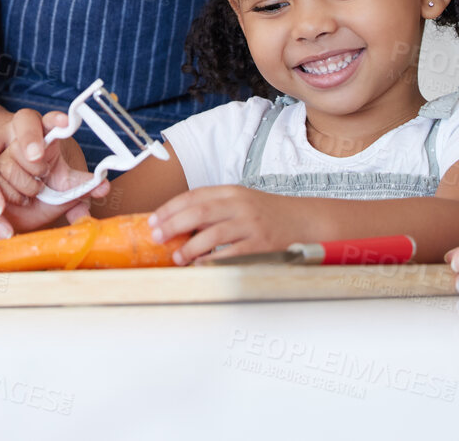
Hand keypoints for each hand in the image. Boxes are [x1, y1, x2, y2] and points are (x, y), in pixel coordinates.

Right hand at [0, 110, 107, 238]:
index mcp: (31, 128)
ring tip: (17, 212)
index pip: (28, 123)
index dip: (32, 137)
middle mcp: (3, 138)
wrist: (17, 181)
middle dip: (25, 181)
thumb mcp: (65, 176)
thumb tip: (102, 188)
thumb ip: (80, 184)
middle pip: (9, 158)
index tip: (39, 152)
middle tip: (39, 188)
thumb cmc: (46, 174)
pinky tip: (2, 229)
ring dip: (3, 200)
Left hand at [146, 186, 301, 264]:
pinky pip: (232, 255)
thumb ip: (214, 210)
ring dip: (190, 247)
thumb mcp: (241, 203)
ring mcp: (252, 225)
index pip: (194, 196)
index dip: (170, 208)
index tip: (153, 220)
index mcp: (232, 192)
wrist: (306, 221)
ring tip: (177, 257)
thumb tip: (177, 225)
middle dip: (173, 224)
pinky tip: (200, 266)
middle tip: (156, 236)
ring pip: (213, 234)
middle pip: (199, 212)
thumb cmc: (268, 215)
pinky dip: (213, 261)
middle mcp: (241, 205)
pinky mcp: (262, 246)